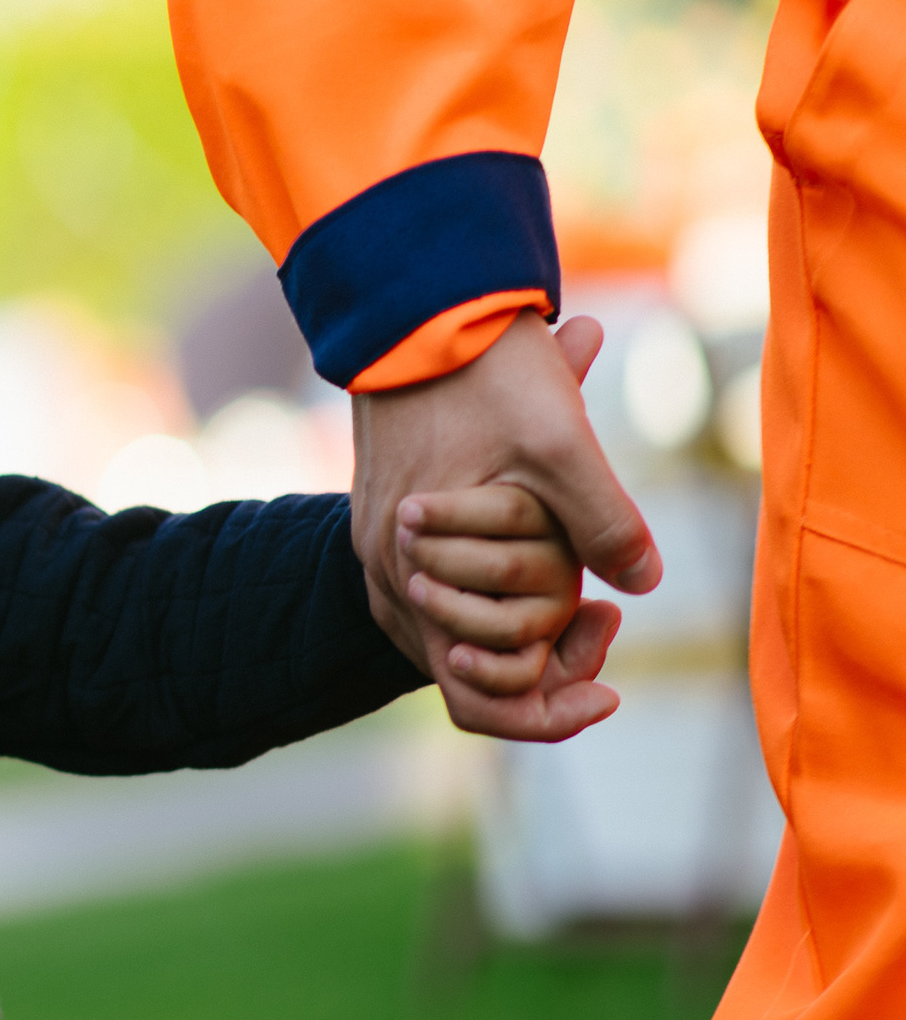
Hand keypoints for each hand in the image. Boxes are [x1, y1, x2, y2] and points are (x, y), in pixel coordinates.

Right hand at [352, 313, 656, 740]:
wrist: (411, 312)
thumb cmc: (487, 372)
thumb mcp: (562, 441)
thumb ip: (604, 519)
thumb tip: (642, 587)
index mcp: (417, 569)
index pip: (479, 695)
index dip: (551, 707)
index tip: (611, 676)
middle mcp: (386, 576)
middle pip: (467, 679)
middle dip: (546, 667)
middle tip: (604, 623)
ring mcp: (377, 555)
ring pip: (449, 641)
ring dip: (519, 635)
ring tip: (584, 603)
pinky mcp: (380, 532)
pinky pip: (433, 603)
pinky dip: (489, 605)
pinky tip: (539, 573)